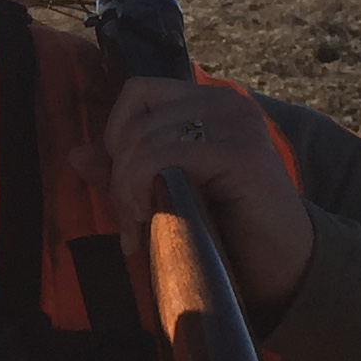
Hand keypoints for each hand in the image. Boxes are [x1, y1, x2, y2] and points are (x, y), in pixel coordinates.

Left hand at [75, 78, 316, 319]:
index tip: (124, 189)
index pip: (138, 92)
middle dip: (119, 175)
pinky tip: (150, 224)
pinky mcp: (240, 152)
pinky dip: (142, 191)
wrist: (284, 268)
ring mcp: (236, 123)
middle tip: (129, 222)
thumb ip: (126, 172)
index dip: (116, 137)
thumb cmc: (227, 231)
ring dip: (128, 190)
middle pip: (136, 119)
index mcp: (207, 104)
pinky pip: (163, 157)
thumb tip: (76, 153)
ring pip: (143, 140)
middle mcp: (225, 102)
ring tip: (138, 228)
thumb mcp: (165, 195)